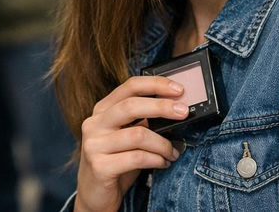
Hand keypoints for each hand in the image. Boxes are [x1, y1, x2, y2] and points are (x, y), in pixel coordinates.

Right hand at [73, 76, 187, 211]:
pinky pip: (137, 158)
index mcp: (102, 110)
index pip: (129, 87)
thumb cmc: (116, 162)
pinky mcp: (99, 166)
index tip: (178, 89)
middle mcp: (94, 124)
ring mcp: (94, 145)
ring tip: (173, 152)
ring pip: (138, 135)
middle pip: (132, 105)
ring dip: (163, 144)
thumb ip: (141, 121)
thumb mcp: (126, 136)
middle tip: (184, 112)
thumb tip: (175, 108)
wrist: (94, 195)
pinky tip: (163, 163)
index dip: (155, 84)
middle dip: (162, 107)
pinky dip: (156, 160)